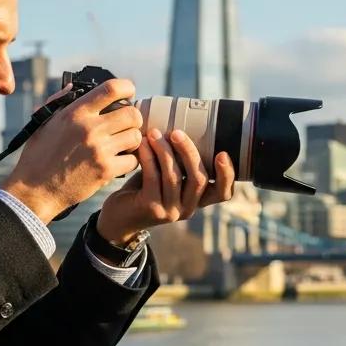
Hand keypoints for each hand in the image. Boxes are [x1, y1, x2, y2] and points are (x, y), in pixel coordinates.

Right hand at [0, 79, 143, 221]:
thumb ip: (60, 102)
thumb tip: (74, 86)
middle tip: (127, 125)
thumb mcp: (45, 123)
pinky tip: (119, 161)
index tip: (129, 92)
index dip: (127, 87)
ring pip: (136, 136)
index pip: (111, 88)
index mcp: (75, 113)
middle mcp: (89, 128)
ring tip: (122, 144)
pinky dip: (129, 161)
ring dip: (133, 140)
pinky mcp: (106, 170)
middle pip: (132, 114)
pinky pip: (133, 160)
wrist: (35, 190)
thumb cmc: (38, 156)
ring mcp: (99, 150)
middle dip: (134, 118)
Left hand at [95, 128, 236, 243]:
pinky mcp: (151, 208)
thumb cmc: (144, 190)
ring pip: (174, 176)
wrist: (118, 218)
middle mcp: (188, 209)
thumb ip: (179, 164)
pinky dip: (149, 157)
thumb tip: (183, 127)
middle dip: (189, 152)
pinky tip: (143, 144)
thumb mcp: (167, 178)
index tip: (222, 153)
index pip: (223, 193)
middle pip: (198, 179)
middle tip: (177, 132)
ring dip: (165, 151)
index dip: (227, 174)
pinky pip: (153, 177)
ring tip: (154, 133)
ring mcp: (170, 211)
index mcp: (197, 201)